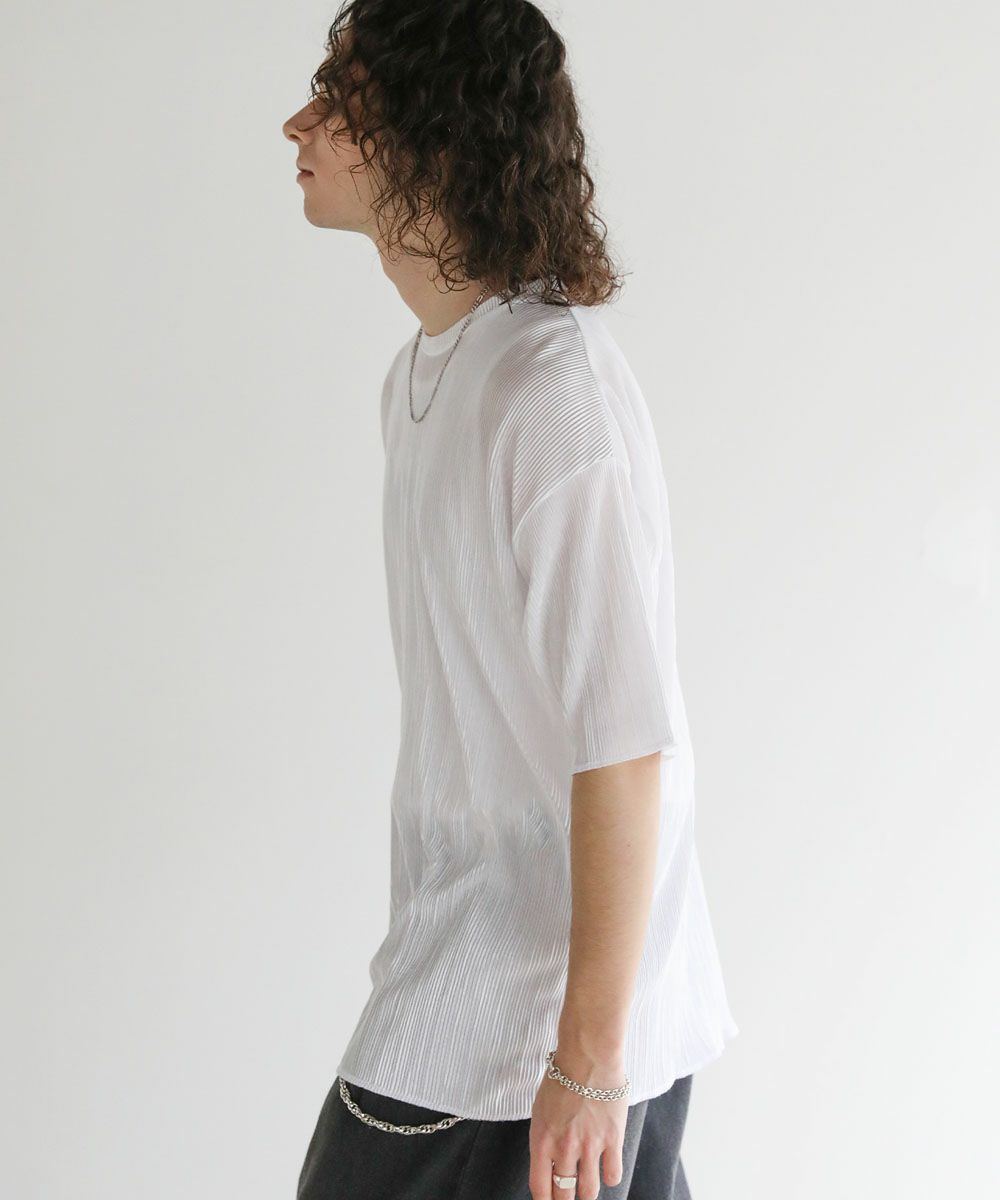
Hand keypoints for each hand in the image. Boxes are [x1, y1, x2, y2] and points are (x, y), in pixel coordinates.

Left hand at [527, 1046, 627, 1198]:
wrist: (587, 1057)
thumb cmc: (562, 1078)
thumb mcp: (541, 1110)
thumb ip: (545, 1139)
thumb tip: (549, 1164)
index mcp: (541, 1140)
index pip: (540, 1188)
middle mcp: (564, 1148)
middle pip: (565, 1194)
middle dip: (566, 1199)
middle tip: (570, 1196)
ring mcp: (589, 1146)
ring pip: (589, 1191)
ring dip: (587, 1191)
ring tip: (588, 1185)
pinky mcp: (612, 1140)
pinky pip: (613, 1175)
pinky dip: (610, 1176)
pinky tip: (607, 1167)